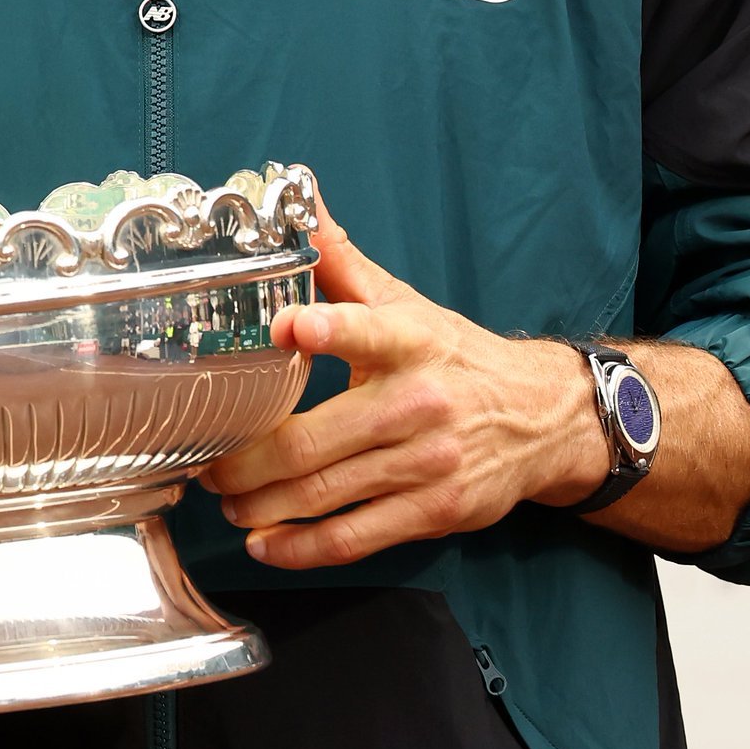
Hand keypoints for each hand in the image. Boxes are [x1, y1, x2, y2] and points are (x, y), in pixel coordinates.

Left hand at [198, 199, 606, 568]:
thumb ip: (342, 260)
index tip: (288, 324)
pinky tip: (264, 542)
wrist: (541, 419)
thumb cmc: (454, 355)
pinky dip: (301, 547)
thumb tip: (300, 200)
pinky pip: (355, 537)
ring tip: (223, 500)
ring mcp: (426, 464)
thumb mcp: (404, 302)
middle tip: (207, 461)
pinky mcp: (433, 512)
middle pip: (316, 440)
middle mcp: (417, 403)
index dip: (328, 329)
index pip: (368, 332)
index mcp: (409, 341)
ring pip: (325, 494)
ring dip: (260, 505)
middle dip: (248, 459)